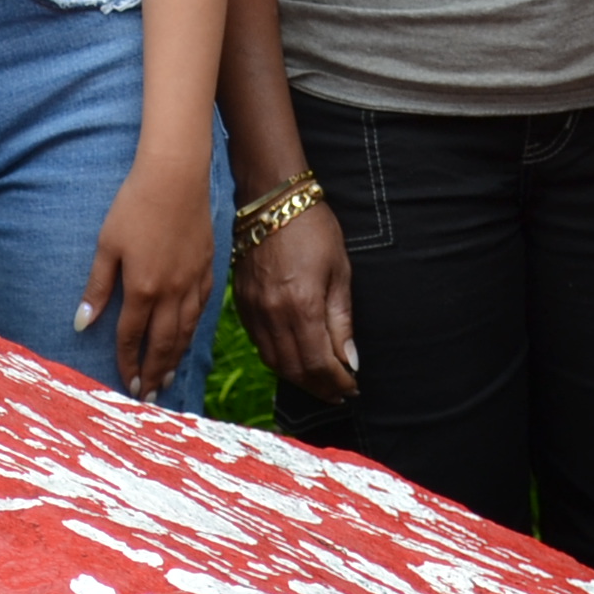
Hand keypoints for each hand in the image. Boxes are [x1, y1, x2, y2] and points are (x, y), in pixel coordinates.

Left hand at [78, 153, 217, 402]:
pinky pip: (202, 307)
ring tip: (167, 378)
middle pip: (163, 343)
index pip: (132, 336)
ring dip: (175, 357)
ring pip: (186, 330)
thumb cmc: (134, 205)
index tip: (125, 384)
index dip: (127, 362)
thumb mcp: (107, 245)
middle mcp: (171, 291)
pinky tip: (189, 336)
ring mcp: (192, 280)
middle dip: (153, 372)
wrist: (176, 175)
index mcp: (142, 288)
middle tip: (147, 395)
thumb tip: (81, 324)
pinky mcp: (207, 267)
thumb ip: (97, 287)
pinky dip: (194, 328)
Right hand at [234, 199, 356, 402]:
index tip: (353, 388)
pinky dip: (279, 360)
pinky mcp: (241, 304)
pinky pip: (259, 345)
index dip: (338, 382)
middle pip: (295, 369)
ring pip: (274, 362)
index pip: (319, 362)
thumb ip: (343, 320)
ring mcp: (253, 310)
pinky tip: (295, 360)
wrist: (271, 199)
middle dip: (320, 387)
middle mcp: (273, 314)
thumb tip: (350, 360)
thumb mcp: (340, 271)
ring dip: (299, 378)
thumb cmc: (313, 229)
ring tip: (320, 383)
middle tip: (339, 393)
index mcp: (302, 305)